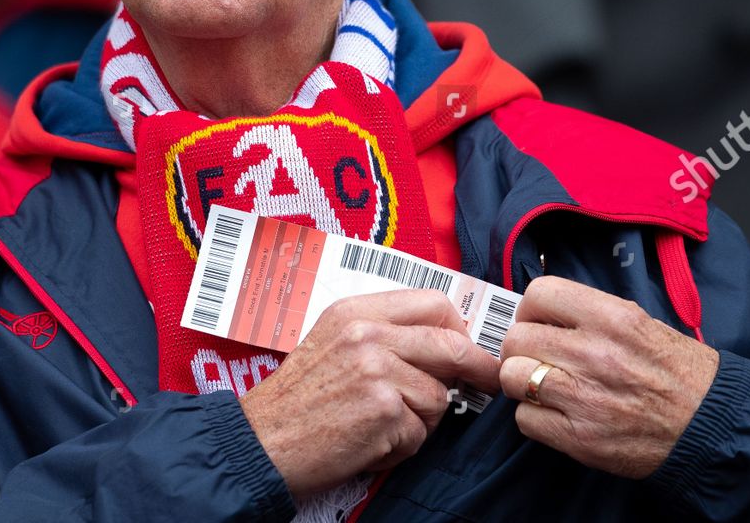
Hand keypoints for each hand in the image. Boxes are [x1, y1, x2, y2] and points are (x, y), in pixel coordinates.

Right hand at [239, 289, 500, 498]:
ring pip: (439, 397)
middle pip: (451, 345)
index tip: (468, 344)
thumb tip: (445, 340)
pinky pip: (421, 433)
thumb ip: (383, 332)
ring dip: (420, 420)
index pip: (432, 302)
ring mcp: (378, 373)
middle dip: (476, 369)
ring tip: (380, 425)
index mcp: (356, 310)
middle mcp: (368, 335)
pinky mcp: (384, 413)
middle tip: (487, 382)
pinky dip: (402, 447)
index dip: (458, 326)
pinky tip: (370, 444)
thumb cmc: (299, 399)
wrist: (262, 442)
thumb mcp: (333, 341)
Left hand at [498, 277, 718, 478]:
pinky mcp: (580, 439)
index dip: (531, 309)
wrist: (712, 426)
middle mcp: (594, 354)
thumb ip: (591, 314)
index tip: (539, 322)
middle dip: (522, 348)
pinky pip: (525, 419)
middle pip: (517, 338)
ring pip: (512, 377)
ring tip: (544, 386)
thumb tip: (545, 310)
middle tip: (538, 357)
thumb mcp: (640, 323)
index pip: (538, 294)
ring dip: (523, 382)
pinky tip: (556, 414)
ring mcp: (584, 398)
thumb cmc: (678, 372)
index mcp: (612, 318)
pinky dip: (534, 417)